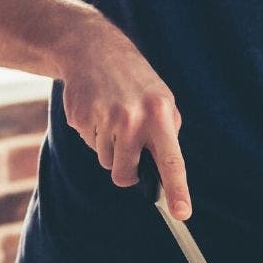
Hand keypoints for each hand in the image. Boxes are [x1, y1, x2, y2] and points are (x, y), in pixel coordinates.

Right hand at [59, 26, 189, 218]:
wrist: (93, 49)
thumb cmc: (134, 80)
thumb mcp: (161, 98)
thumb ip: (166, 133)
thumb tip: (164, 173)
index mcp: (159, 113)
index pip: (171, 160)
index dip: (177, 189)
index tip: (182, 213)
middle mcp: (132, 118)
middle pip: (125, 173)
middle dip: (125, 170)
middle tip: (126, 147)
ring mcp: (104, 118)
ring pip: (106, 160)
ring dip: (109, 147)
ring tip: (111, 116)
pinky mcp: (80, 117)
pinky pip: (89, 144)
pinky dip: (92, 133)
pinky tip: (96, 109)